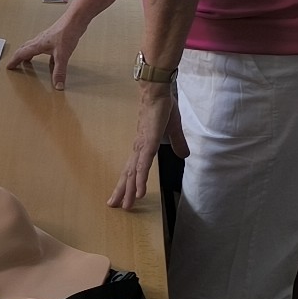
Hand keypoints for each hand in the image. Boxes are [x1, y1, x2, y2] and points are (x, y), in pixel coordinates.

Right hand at [5, 12, 89, 90]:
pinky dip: (43, 55)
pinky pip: (45, 48)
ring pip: (33, 47)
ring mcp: (47, 39)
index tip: (9, 66)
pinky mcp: (54, 38)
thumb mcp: (62, 56)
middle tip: (15, 64)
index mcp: (37, 45)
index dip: (14, 61)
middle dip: (18, 57)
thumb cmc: (66, 33)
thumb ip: (59, 71)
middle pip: (25, 49)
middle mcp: (40, 41)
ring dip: (28, 54)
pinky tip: (50, 60)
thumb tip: (57, 85)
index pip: (21, 53)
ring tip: (27, 61)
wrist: (75, 20)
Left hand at [108, 83, 185, 208]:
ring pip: (134, 173)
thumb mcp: (173, 129)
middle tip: (114, 206)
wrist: (158, 92)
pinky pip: (144, 166)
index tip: (122, 194)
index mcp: (143, 146)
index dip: (128, 182)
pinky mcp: (148, 143)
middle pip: (128, 174)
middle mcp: (139, 148)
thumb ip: (177, 143)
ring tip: (124, 206)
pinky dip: (141, 180)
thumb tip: (183, 155)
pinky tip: (139, 192)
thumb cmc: (163, 108)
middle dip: (122, 191)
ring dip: (129, 190)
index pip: (133, 168)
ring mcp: (142, 146)